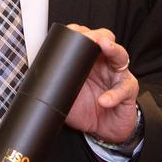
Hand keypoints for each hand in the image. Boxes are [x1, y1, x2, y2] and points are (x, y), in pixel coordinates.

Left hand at [64, 25, 138, 143]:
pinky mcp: (128, 91)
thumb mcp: (66, 95)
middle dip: (98, 35)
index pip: (86, 40)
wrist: (102, 131)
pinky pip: (123, 88)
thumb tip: (32, 80)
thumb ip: (54, 86)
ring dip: (112, 49)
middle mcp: (105, 63)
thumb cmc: (84, 108)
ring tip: (104, 46)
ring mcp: (118, 75)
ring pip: (120, 55)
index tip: (71, 31)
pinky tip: (104, 100)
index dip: (80, 33)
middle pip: (106, 40)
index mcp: (89, 61)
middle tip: (91, 37)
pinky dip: (113, 95)